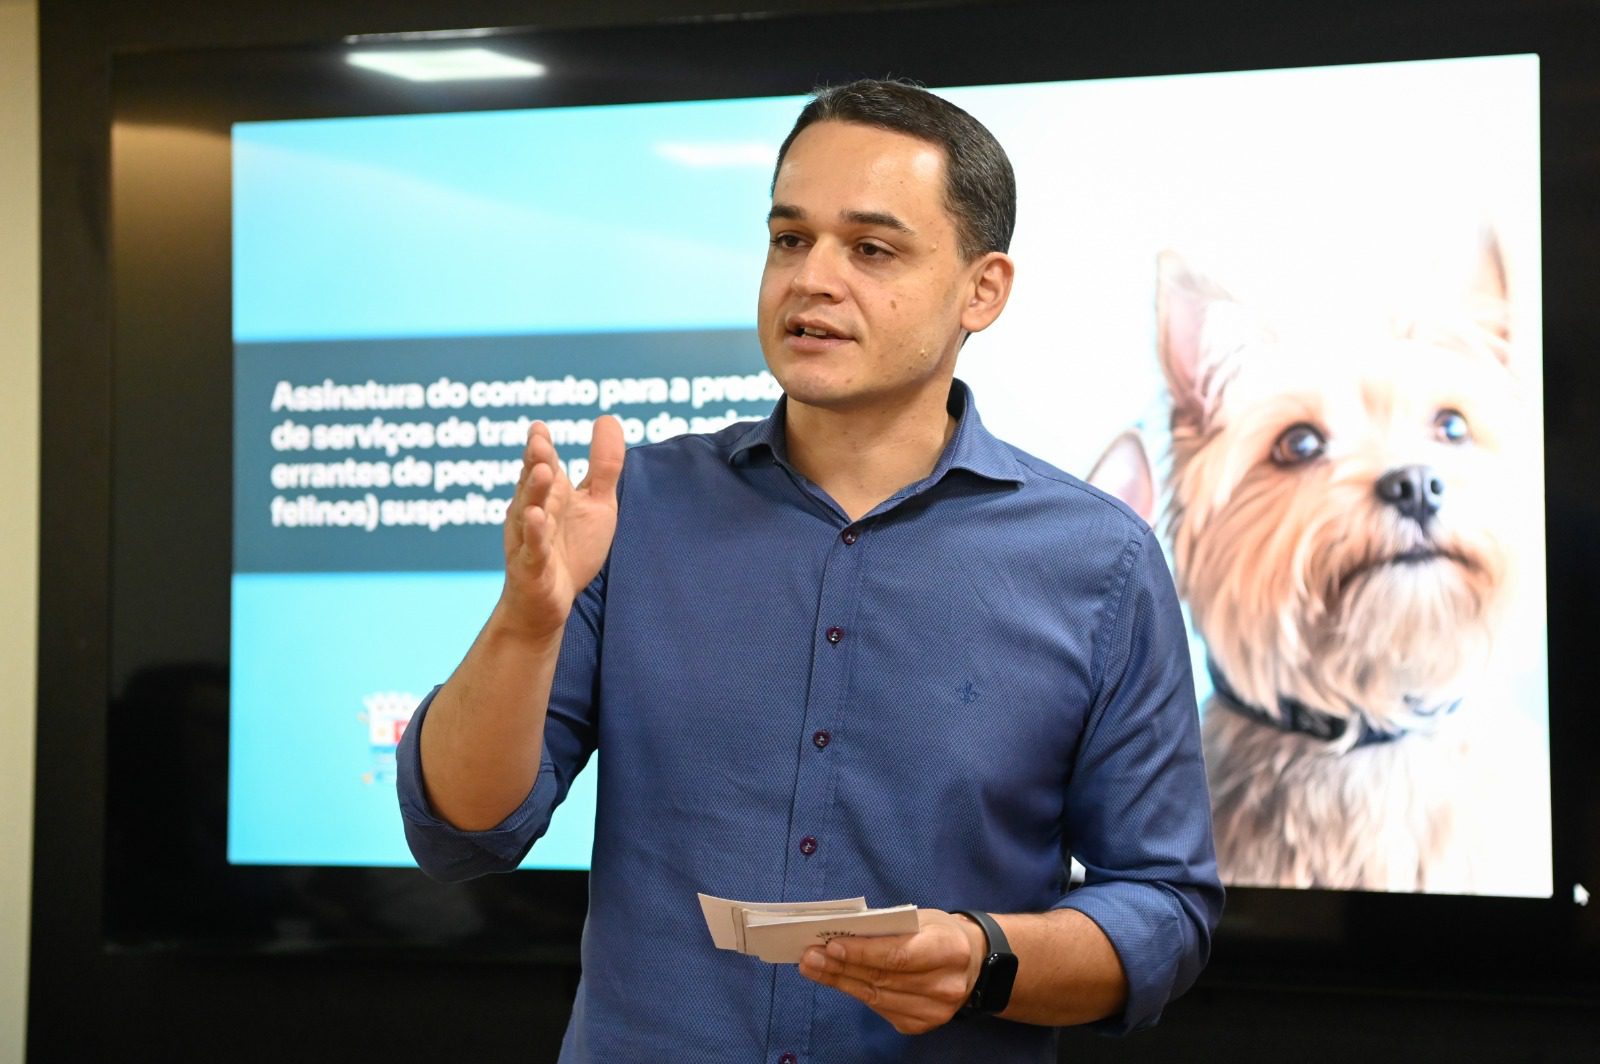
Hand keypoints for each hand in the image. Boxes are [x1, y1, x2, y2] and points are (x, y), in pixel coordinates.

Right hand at [498, 415, 624, 638]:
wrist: (550, 602)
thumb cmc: (570, 548)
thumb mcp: (595, 503)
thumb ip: (603, 465)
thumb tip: (608, 417)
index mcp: (549, 493)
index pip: (542, 463)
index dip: (540, 445)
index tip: (539, 427)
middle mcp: (533, 510)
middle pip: (533, 481)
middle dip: (535, 460)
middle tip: (539, 441)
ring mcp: (529, 538)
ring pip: (529, 510)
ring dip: (534, 490)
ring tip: (543, 470)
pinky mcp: (532, 566)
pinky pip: (532, 548)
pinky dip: (534, 534)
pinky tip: (535, 518)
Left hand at [799, 909, 984, 1034]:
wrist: (972, 962)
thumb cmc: (939, 933)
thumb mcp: (922, 919)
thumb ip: (888, 928)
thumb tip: (841, 934)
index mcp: (950, 950)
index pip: (899, 955)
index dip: (863, 953)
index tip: (831, 945)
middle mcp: (946, 985)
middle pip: (883, 978)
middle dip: (841, 967)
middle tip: (809, 956)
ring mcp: (936, 1011)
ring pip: (877, 997)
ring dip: (840, 981)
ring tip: (812, 967)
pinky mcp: (922, 1024)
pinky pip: (881, 1009)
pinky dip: (856, 992)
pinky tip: (837, 980)